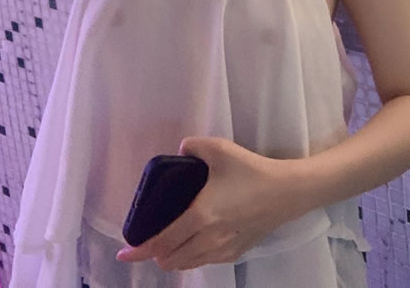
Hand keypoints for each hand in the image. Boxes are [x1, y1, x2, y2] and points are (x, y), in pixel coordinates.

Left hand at [116, 136, 310, 271]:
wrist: (286, 192)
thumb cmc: (251, 171)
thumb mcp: (220, 149)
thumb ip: (194, 146)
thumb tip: (180, 149)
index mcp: (200, 216)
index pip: (162, 241)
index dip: (139, 251)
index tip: (123, 254)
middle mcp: (208, 239)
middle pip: (172, 259)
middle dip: (155, 255)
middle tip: (147, 243)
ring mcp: (223, 250)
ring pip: (188, 264)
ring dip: (173, 258)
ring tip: (167, 245)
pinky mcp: (236, 253)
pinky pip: (205, 262)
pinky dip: (192, 258)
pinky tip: (193, 243)